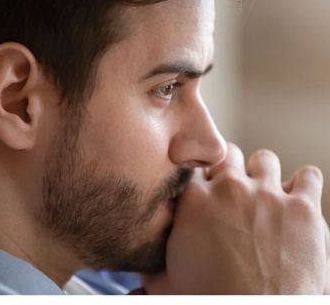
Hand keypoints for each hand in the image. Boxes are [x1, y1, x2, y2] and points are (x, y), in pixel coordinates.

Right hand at [142, 143, 327, 293]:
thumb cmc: (207, 302)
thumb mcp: (163, 282)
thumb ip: (148, 260)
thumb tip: (135, 255)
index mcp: (194, 201)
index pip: (195, 166)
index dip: (201, 177)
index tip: (206, 187)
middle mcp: (230, 189)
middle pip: (228, 154)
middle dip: (229, 168)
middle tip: (232, 189)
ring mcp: (268, 196)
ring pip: (265, 159)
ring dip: (263, 173)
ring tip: (264, 193)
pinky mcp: (303, 210)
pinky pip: (309, 176)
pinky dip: (304, 184)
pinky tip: (296, 200)